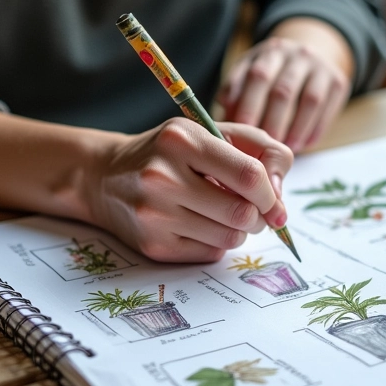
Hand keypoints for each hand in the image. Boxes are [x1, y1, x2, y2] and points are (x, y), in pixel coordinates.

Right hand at [87, 119, 292, 262]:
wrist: (105, 177)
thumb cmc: (170, 152)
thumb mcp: (211, 132)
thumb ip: (259, 149)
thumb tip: (280, 197)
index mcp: (182, 139)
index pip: (248, 174)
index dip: (271, 192)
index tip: (273, 198)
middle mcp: (163, 177)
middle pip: (242, 213)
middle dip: (259, 216)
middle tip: (252, 209)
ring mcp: (154, 214)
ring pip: (229, 238)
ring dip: (240, 230)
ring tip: (225, 213)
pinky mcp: (152, 245)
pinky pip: (210, 254)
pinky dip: (217, 242)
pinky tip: (200, 225)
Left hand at [217, 20, 352, 152]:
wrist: (315, 51)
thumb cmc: (274, 73)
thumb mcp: (253, 72)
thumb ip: (237, 93)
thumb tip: (224, 123)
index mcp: (269, 52)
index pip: (257, 76)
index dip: (248, 105)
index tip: (240, 132)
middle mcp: (296, 55)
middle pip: (283, 90)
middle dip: (271, 121)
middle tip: (263, 148)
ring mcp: (320, 66)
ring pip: (309, 100)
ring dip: (295, 129)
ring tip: (284, 150)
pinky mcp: (339, 81)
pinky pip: (327, 108)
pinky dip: (314, 129)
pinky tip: (302, 145)